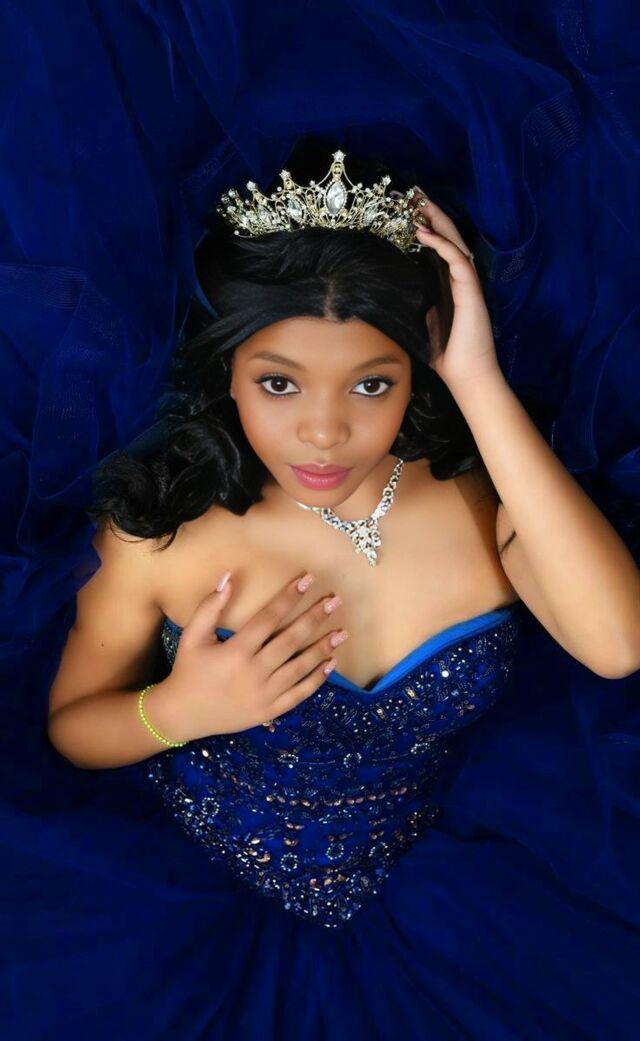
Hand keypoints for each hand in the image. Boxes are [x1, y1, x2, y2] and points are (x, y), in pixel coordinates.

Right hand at [161, 571, 348, 738]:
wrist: (184, 714)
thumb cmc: (189, 670)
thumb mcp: (192, 636)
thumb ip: (210, 607)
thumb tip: (229, 577)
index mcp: (235, 652)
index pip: (268, 618)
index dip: (289, 597)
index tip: (307, 580)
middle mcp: (253, 673)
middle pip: (290, 641)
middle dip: (314, 618)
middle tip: (334, 601)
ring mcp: (264, 695)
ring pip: (300, 668)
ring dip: (322, 649)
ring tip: (342, 632)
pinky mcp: (269, 711)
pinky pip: (299, 695)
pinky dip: (316, 680)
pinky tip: (330, 664)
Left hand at [409, 189, 500, 390]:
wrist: (467, 375)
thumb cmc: (447, 355)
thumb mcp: (426, 324)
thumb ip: (420, 305)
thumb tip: (405, 295)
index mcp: (450, 285)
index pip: (438, 247)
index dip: (426, 226)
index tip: (408, 208)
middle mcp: (460, 279)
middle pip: (448, 237)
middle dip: (432, 213)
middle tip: (415, 192)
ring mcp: (468, 284)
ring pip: (455, 242)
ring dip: (437, 221)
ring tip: (419, 203)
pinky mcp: (471, 292)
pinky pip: (456, 260)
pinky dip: (441, 244)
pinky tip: (424, 233)